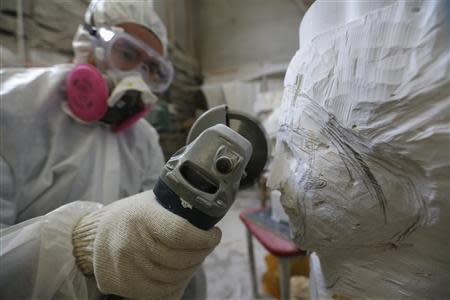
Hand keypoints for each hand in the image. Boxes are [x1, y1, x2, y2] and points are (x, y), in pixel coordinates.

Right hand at [72, 190, 220, 299]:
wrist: (96, 232)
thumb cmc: (134, 215)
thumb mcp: (153, 203)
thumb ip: (178, 212)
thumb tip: (209, 223)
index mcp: (141, 216)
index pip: (181, 234)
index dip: (204, 238)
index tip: (215, 235)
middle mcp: (129, 242)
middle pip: (180, 259)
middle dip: (201, 253)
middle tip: (206, 246)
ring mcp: (123, 266)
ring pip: (172, 279)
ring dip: (189, 270)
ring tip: (191, 258)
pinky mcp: (118, 283)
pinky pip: (157, 294)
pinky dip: (173, 286)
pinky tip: (178, 273)